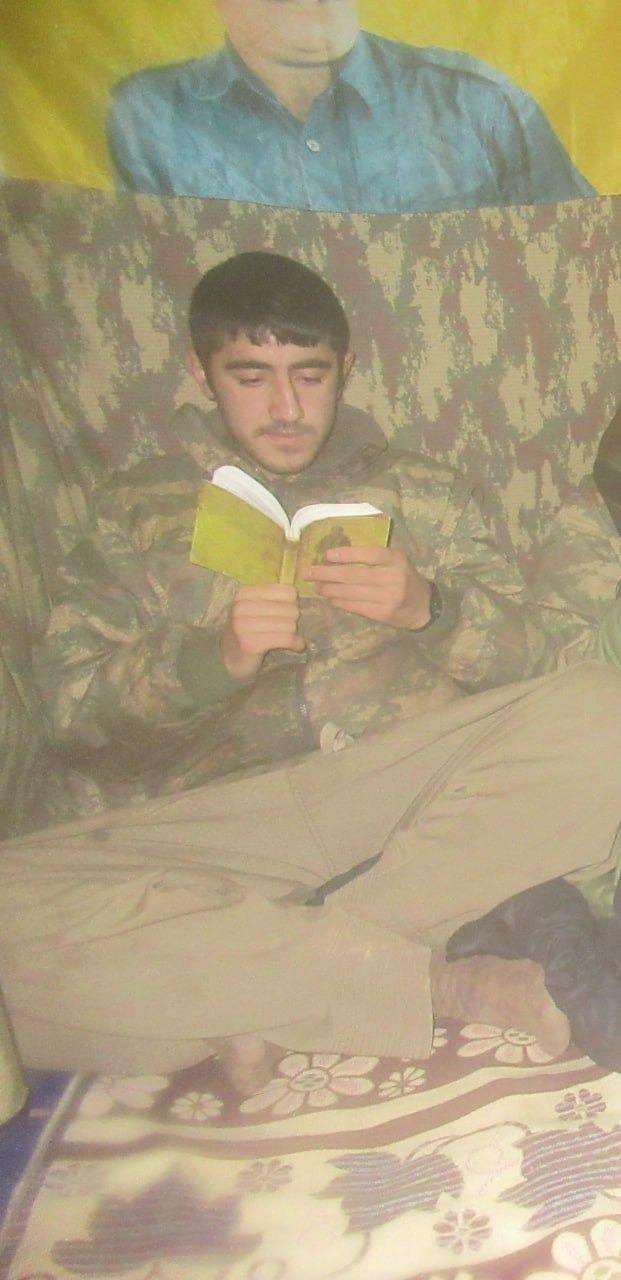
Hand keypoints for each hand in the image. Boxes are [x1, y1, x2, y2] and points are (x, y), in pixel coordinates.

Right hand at [220, 583, 304, 680]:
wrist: (228, 659)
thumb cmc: (247, 631)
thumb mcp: (255, 609)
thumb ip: (274, 599)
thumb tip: (300, 596)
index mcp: (244, 593)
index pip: (287, 591)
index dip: (292, 604)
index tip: (287, 614)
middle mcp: (241, 606)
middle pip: (290, 608)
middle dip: (293, 621)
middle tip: (288, 629)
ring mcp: (243, 625)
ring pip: (289, 624)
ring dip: (294, 634)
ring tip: (290, 638)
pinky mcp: (250, 643)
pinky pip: (286, 639)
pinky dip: (295, 643)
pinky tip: (295, 646)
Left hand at [305, 545, 431, 628]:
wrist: (422, 605)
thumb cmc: (402, 577)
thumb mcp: (394, 561)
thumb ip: (372, 558)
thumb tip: (334, 557)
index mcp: (395, 559)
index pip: (369, 554)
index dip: (347, 554)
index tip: (326, 555)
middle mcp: (393, 577)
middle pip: (354, 575)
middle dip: (327, 574)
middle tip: (307, 572)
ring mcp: (388, 597)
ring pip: (351, 592)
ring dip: (330, 589)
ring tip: (316, 586)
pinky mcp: (383, 613)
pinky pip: (356, 607)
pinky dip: (340, 602)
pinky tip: (330, 598)